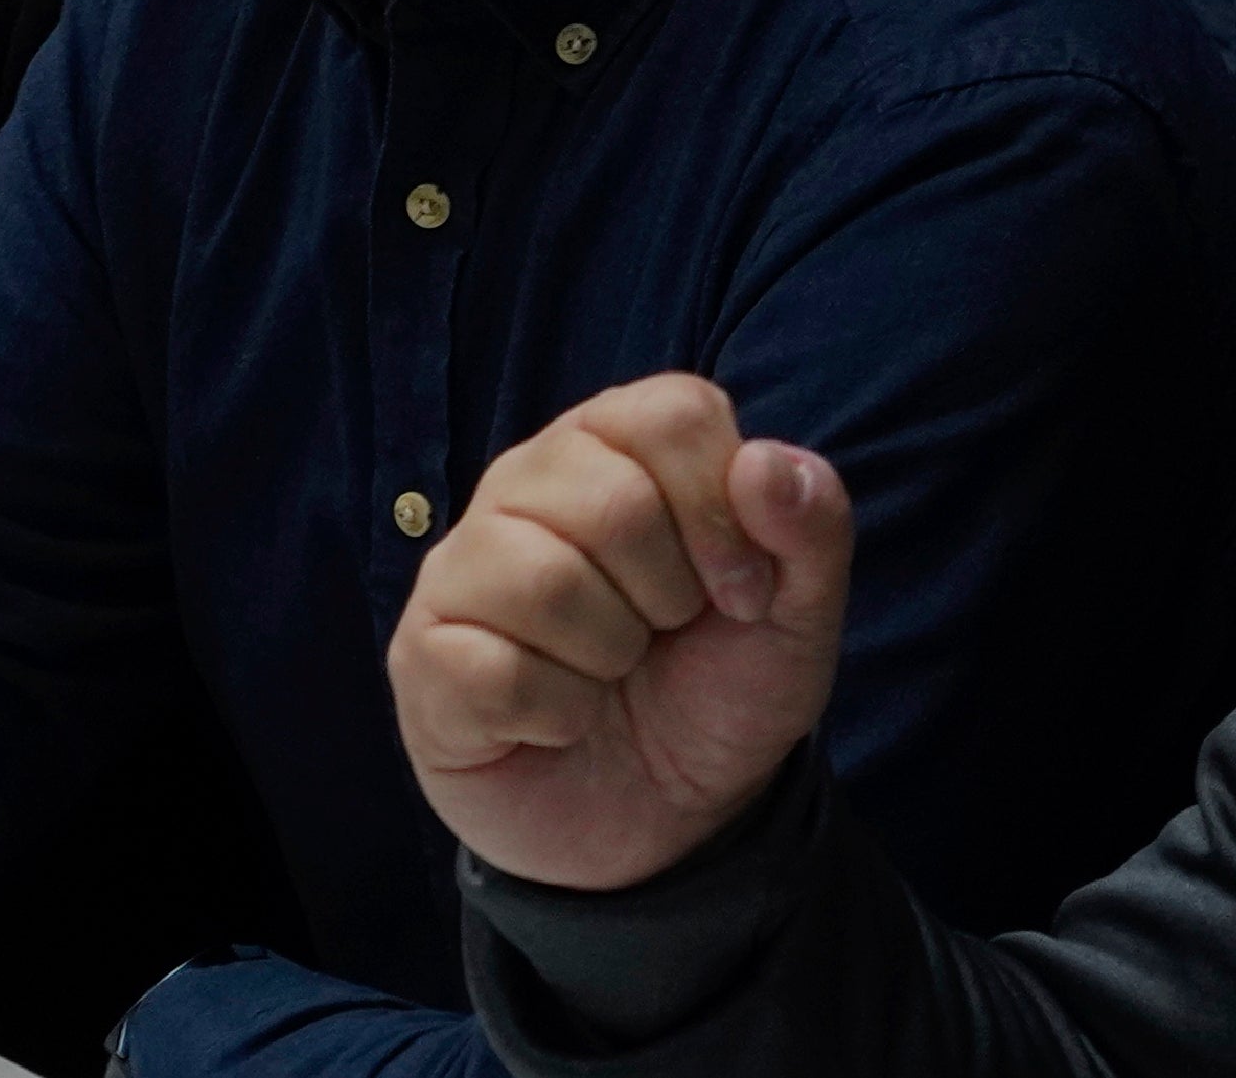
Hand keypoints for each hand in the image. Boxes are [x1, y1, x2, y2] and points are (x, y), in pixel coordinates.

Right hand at [389, 375, 853, 893]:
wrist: (662, 822)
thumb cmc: (716, 690)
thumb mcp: (799, 617)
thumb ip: (812, 528)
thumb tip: (766, 462)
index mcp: (620, 443)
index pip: (674, 414)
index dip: (723, 513)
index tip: (741, 593)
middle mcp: (529, 481)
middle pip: (613, 503)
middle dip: (668, 598)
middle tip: (661, 638)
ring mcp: (464, 563)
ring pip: (544, 582)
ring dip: (608, 657)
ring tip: (608, 674)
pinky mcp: (423, 651)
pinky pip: (491, 671)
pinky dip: (552, 714)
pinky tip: (557, 719)